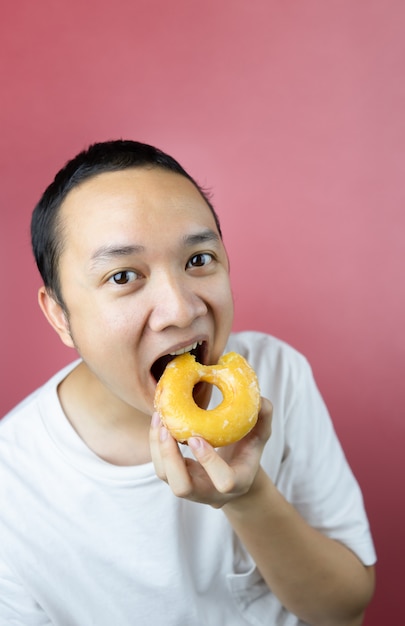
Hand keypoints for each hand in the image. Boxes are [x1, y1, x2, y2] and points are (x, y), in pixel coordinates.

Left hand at [149, 398, 272, 507]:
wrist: (234, 471)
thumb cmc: (248, 449)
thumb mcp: (259, 435)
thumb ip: (262, 418)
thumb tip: (260, 400)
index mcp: (236, 483)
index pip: (224, 482)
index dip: (209, 462)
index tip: (197, 437)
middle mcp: (210, 492)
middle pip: (182, 488)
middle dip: (171, 459)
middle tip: (168, 429)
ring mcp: (190, 488)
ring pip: (165, 477)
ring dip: (158, 448)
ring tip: (159, 419)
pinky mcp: (176, 478)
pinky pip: (160, 466)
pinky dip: (155, 443)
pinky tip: (159, 420)